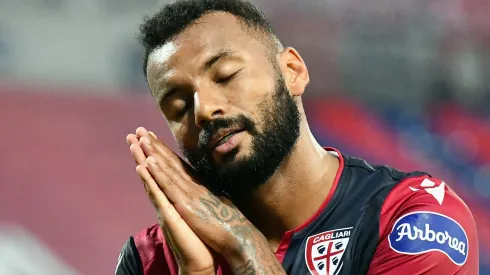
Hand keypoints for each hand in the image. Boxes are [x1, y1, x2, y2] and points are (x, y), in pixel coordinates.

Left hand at [128, 127, 285, 274]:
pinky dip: (158, 172)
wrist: (238, 234)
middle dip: (154, 145)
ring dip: (153, 152)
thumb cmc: (229, 222)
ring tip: (141, 137)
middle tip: (140, 129)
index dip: (164, 150)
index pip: (177, 164)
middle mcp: (192, 184)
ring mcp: (189, 192)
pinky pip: (169, 186)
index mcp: (198, 184)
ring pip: (167, 169)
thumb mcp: (216, 202)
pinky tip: (148, 161)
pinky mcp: (186, 203)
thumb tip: (202, 190)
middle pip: (170, 161)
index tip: (152, 138)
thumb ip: (206, 193)